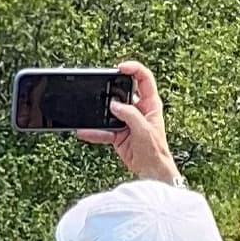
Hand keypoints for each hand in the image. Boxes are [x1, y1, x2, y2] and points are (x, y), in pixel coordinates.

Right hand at [73, 60, 180, 184]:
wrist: (151, 172)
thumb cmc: (156, 151)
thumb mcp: (144, 130)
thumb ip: (130, 115)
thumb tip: (114, 105)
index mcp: (150, 104)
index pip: (143, 79)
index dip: (133, 69)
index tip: (119, 68)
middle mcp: (138, 110)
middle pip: (123, 92)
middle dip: (110, 90)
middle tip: (100, 88)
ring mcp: (127, 121)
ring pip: (109, 111)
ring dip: (99, 112)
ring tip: (89, 109)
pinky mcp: (118, 134)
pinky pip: (103, 129)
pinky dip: (93, 131)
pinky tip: (84, 131)